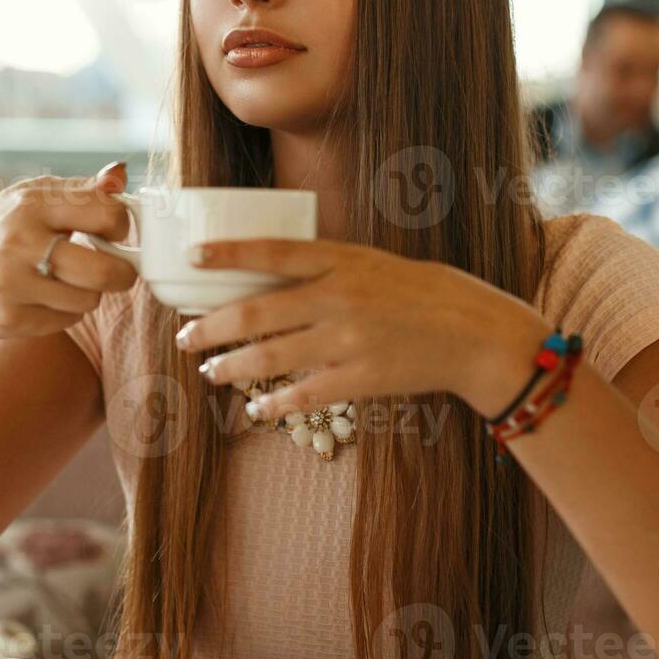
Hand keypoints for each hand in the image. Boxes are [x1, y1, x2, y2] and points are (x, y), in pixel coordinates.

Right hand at [0, 162, 139, 360]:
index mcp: (31, 202)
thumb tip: (120, 175)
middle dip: (122, 274)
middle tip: (118, 272)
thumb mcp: (30, 201)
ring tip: (67, 282)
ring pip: (89, 298)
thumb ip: (80, 190)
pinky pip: (68, 319)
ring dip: (89, 294)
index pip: (106, 212)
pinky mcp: (11, 316)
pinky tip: (42, 299)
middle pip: (105, 269)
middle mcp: (20, 239)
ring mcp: (13, 281)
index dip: (121, 226)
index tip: (114, 233)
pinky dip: (66, 312)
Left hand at [173, 238, 552, 418]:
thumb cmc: (420, 291)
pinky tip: (256, 406)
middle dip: (211, 328)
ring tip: (210, 371)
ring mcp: (348, 340)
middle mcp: (339, 297)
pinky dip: (273, 402)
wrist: (473, 331)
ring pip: (270, 357)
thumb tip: (267, 279)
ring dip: (231, 367)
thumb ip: (324, 268)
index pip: (272, 251)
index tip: (192, 256)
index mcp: (342, 259)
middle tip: (185, 337)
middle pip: (256, 313)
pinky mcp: (361, 378)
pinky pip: (304, 394)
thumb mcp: (371, 262)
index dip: (228, 253)